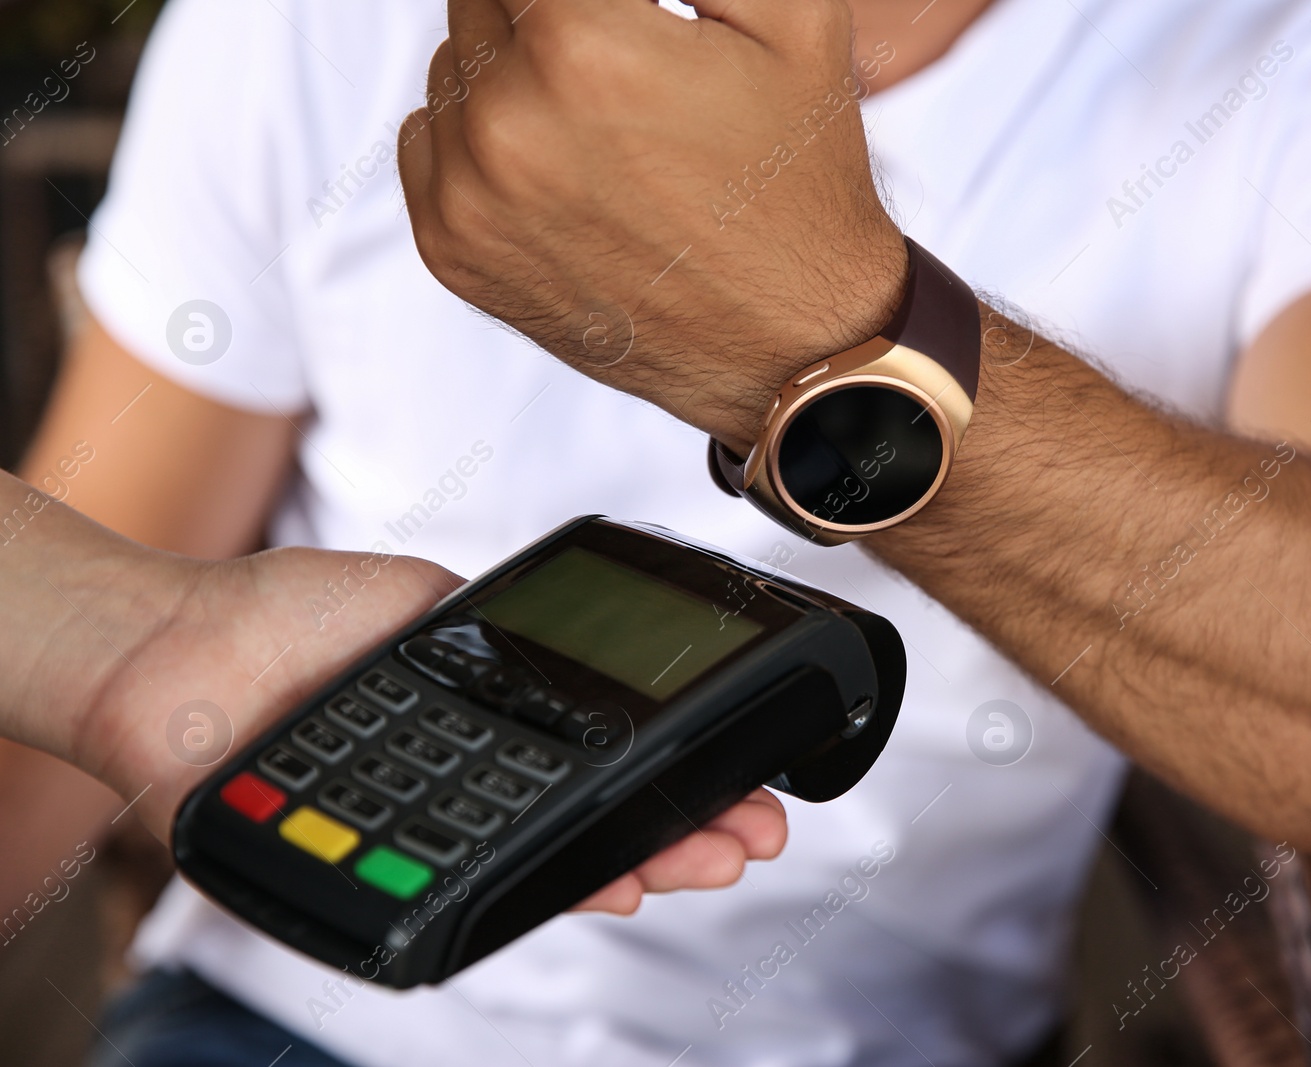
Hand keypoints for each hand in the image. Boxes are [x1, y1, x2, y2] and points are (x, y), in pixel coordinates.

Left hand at [66, 545, 785, 913]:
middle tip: (750, 831)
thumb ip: (499, 630)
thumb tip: (577, 635)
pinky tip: (614, 883)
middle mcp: (464, 788)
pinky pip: (474, 888)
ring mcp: (428, 835)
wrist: (176, 648)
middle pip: (590, 824)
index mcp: (482, 726)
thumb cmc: (283, 616)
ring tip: (710, 855)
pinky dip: (549, 888)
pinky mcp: (380, 872)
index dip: (666, 774)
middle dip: (682, 830)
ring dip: (640, 863)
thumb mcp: (424, 601)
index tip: (730, 777)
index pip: (592, 761)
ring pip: (549, 864)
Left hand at [397, 0, 908, 446]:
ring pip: (452, 60)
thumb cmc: (798, 180)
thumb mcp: (792, 16)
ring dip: (510, 68)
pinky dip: (478, 134)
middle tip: (623, 63)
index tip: (617, 23)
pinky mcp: (452, 251)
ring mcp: (470, 195)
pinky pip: (426, 137)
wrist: (791, 342)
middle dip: (550, 12)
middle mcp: (507, 121)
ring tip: (601, 122)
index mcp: (581, 45)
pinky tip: (560, 166)